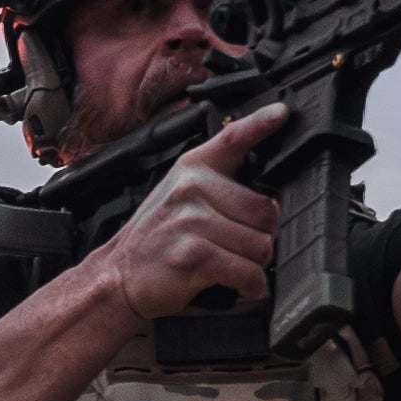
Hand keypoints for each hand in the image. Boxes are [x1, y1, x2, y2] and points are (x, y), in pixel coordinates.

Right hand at [86, 104, 283, 329]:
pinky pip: (248, 272)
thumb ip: (218, 185)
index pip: (233, 138)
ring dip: (255, 265)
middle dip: (261, 237)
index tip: (281, 114)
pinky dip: (250, 286)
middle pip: (266, 212)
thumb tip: (269, 200)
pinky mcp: (194, 256)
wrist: (119, 275)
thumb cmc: (155, 239)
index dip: (261, 124)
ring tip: (230, 265)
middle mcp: (192, 189)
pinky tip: (236, 285)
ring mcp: (192, 221)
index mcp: (193, 169)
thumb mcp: (179, 196)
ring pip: (261, 246)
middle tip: (236, 246)